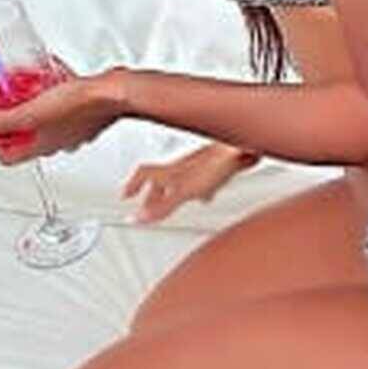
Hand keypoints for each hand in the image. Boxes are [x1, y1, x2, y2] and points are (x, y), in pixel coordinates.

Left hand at [0, 54, 125, 164]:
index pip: (7, 157)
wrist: (117, 92)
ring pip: (42, 121)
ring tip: (21, 89)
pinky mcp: (83, 112)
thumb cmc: (82, 104)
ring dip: (28, 107)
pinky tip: (48, 79)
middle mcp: (57, 141)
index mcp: (41, 146)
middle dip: (7, 121)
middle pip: (23, 138)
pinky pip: (60, 106)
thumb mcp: (29, 112)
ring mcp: (72, 127)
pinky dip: (50, 95)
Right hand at [120, 142, 247, 224]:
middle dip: (151, 194)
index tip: (124, 195)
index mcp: (170, 170)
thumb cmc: (215, 164)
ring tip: (171, 204)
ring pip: (179, 181)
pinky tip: (206, 196)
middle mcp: (181, 167)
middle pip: (160, 180)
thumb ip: (162, 206)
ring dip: (173, 193)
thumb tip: (138, 218)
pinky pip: (201, 181)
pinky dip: (198, 190)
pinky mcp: (215, 169)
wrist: (243, 150)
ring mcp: (198, 167)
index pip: (143, 174)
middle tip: (145, 206)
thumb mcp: (184, 191)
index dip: (132, 185)